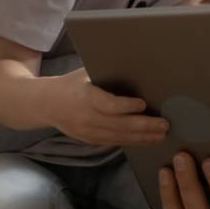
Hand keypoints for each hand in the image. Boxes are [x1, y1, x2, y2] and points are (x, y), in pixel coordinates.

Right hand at [44, 68, 167, 145]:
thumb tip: (136, 66)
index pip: (109, 105)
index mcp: (85, 97)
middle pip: (119, 125)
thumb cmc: (71, 83)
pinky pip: (114, 142)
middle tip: (164, 124)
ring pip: (119, 137)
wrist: (45, 104)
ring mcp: (87, 132)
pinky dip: (132, 142)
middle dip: (144, 126)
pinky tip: (146, 140)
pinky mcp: (89, 140)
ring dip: (142, 137)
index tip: (144, 104)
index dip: (127, 106)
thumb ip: (107, 74)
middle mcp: (87, 117)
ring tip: (161, 135)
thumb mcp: (85, 72)